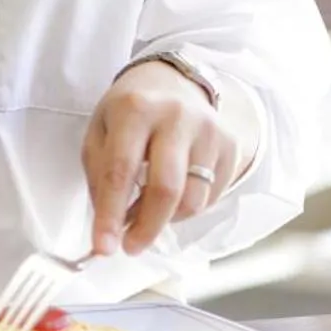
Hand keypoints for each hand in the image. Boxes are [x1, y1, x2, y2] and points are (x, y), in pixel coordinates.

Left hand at [84, 62, 237, 256]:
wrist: (173, 83)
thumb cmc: (130, 114)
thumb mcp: (100, 134)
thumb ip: (100, 178)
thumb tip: (109, 229)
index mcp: (135, 110)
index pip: (121, 171)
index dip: (110, 215)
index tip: (104, 247)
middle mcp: (176, 117)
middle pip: (166, 189)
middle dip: (146, 228)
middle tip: (131, 247)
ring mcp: (209, 131)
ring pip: (193, 200)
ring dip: (167, 219)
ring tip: (149, 211)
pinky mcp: (230, 145)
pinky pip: (211, 197)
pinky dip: (188, 208)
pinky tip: (175, 193)